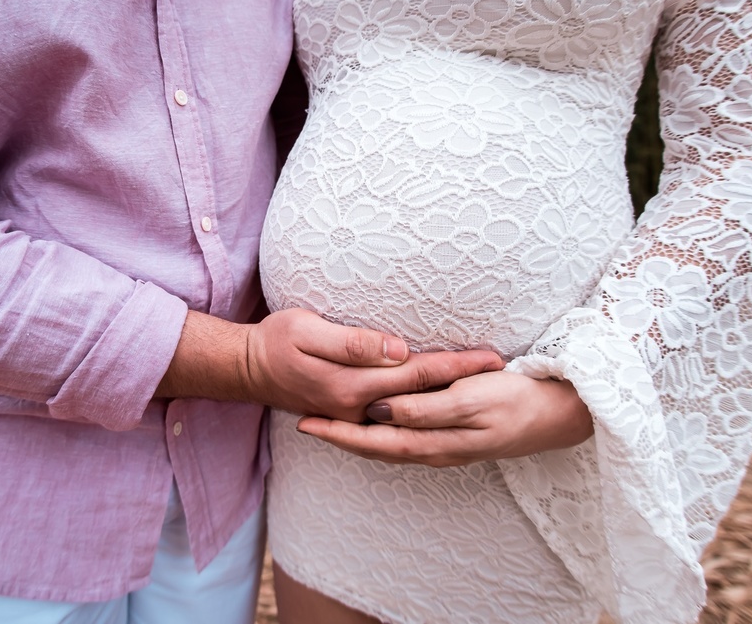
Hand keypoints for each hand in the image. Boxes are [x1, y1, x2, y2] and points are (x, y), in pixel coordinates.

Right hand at [243, 309, 504, 421]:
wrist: (247, 369)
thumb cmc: (276, 340)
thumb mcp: (308, 330)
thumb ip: (354, 343)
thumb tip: (398, 350)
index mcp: (352, 385)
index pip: (418, 374)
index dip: (456, 366)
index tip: (492, 358)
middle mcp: (358, 408)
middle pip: (423, 396)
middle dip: (464, 384)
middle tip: (504, 373)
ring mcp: (355, 417)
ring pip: (413, 414)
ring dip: (449, 401)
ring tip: (486, 392)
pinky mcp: (351, 417)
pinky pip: (397, 420)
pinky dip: (424, 413)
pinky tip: (443, 405)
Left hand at [295, 371, 593, 464]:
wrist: (562, 412)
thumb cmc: (517, 398)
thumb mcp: (469, 399)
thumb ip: (424, 408)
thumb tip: (381, 413)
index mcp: (436, 442)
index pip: (375, 441)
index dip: (340, 433)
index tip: (307, 423)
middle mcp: (437, 450)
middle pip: (377, 448)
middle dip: (340, 438)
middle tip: (304, 424)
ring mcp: (449, 447)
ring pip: (391, 446)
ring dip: (358, 438)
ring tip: (330, 425)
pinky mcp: (459, 438)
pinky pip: (408, 441)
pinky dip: (383, 435)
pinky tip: (377, 425)